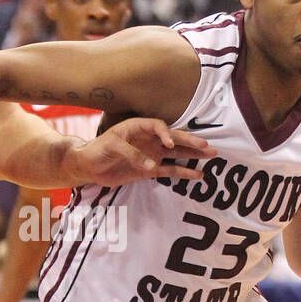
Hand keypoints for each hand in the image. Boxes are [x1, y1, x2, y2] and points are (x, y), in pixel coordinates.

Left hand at [66, 118, 216, 186]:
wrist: (88, 166)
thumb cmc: (97, 150)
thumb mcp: (111, 147)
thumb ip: (132, 154)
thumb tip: (152, 166)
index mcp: (139, 127)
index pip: (158, 126)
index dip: (166, 134)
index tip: (169, 144)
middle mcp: (149, 139)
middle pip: (174, 138)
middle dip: (191, 142)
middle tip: (207, 146)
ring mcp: (151, 154)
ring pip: (177, 153)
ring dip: (193, 155)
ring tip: (211, 155)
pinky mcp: (150, 170)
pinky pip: (170, 170)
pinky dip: (184, 172)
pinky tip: (198, 175)